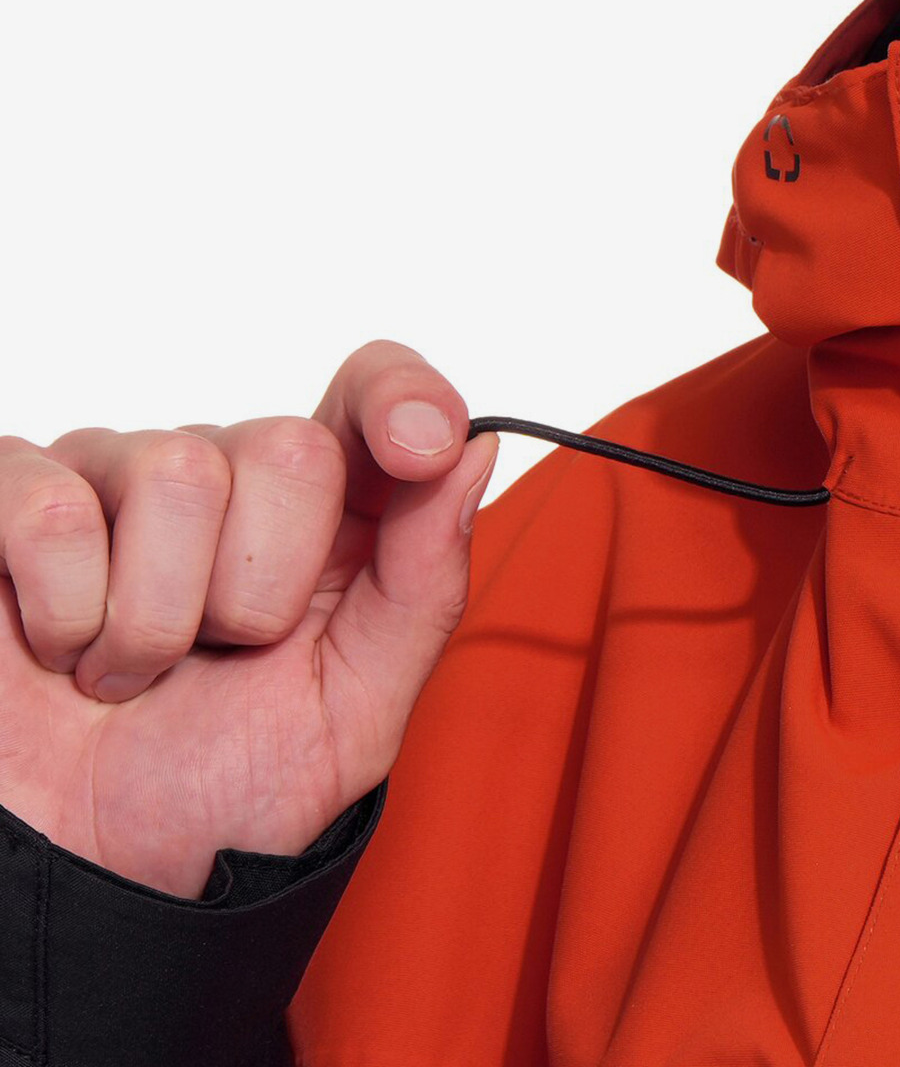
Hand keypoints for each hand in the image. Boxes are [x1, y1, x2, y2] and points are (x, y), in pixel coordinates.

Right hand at [0, 340, 498, 897]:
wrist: (80, 883)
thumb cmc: (212, 799)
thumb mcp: (351, 715)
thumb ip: (422, 584)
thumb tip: (477, 451)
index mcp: (323, 517)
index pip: (374, 393)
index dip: (403, 398)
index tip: (422, 447)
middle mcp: (225, 476)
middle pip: (288, 446)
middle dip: (259, 589)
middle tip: (216, 657)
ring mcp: (114, 478)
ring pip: (176, 471)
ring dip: (154, 621)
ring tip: (131, 674)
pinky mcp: (16, 500)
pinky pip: (55, 508)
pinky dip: (65, 613)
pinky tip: (60, 648)